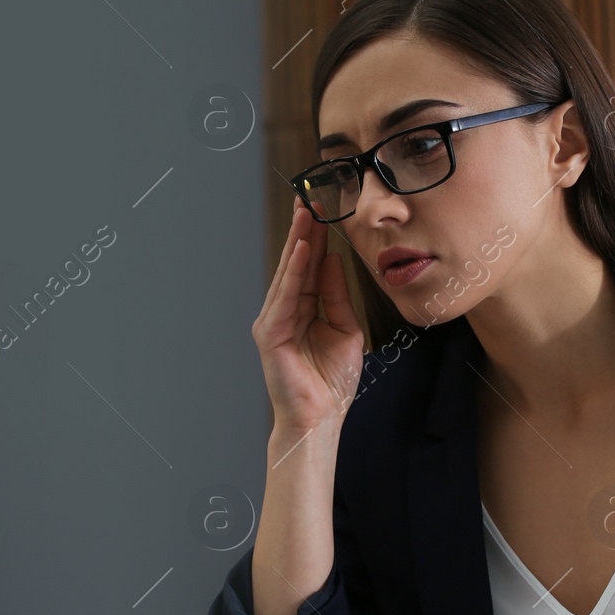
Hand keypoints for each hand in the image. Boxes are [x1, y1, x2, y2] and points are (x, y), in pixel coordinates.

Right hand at [252, 203, 365, 434]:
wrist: (320, 417)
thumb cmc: (332, 382)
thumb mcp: (345, 328)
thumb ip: (337, 295)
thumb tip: (334, 260)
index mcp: (303, 309)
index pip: (310, 266)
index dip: (316, 238)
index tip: (324, 209)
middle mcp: (284, 311)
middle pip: (295, 263)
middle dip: (303, 231)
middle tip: (310, 197)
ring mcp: (274, 320)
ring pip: (288, 273)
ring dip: (297, 242)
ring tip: (306, 213)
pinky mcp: (269, 333)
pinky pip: (285, 295)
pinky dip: (293, 271)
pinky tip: (301, 249)